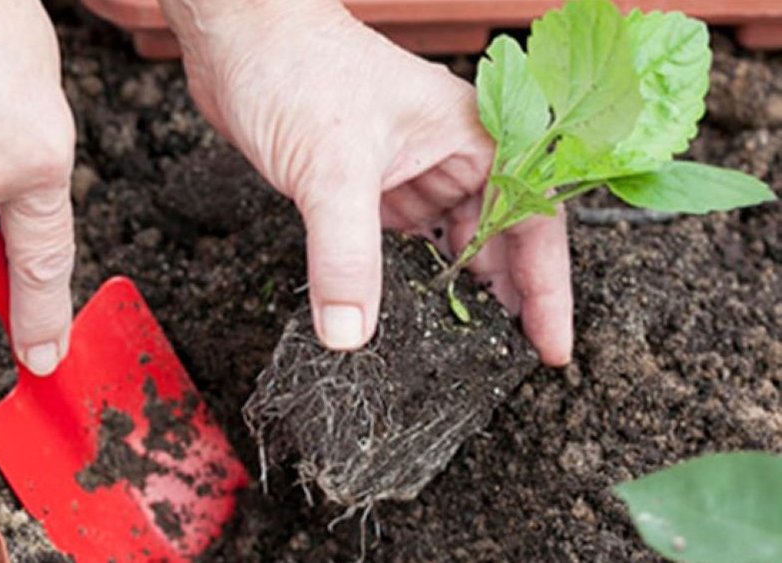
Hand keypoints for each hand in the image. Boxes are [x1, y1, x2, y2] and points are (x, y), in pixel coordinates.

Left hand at [160, 0, 572, 364]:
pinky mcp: (365, 187)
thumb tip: (351, 333)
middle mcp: (449, 155)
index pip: (533, 220)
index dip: (548, 289)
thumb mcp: (332, 168)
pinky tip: (400, 314)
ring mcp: (407, 172)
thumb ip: (346, 255)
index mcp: (474, 135)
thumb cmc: (298, 67)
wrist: (237, 39)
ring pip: (446, 245)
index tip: (551, 348)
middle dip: (504, 300)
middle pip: (497, 239)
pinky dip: (402, 280)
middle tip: (504, 362)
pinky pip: (398, 245)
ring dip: (452, 292)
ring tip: (458, 349)